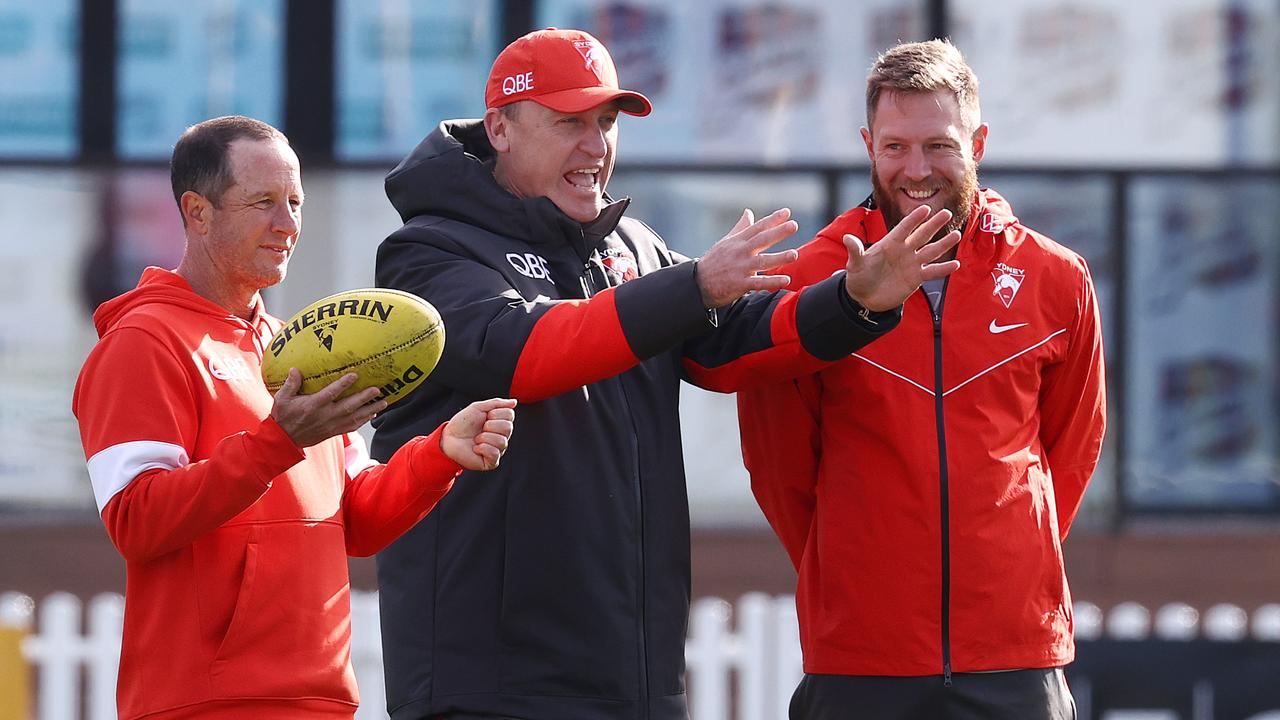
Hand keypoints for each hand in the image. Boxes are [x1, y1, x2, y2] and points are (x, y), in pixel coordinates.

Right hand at [271, 369, 386, 447]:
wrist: (284, 439)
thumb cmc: (283, 416)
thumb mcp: (282, 399)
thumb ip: (290, 384)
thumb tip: (295, 369)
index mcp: (313, 405)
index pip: (331, 393)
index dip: (344, 384)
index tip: (355, 375)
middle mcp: (325, 416)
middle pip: (348, 406)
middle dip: (364, 398)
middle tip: (377, 389)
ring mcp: (331, 425)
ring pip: (354, 417)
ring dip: (370, 410)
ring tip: (383, 402)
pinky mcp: (333, 432)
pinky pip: (352, 427)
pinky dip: (364, 421)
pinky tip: (372, 414)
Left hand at [441, 398, 516, 470]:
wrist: (448, 438)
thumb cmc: (462, 423)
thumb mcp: (478, 408)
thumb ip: (496, 403)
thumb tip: (515, 402)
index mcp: (500, 423)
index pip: (510, 415)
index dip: (495, 413)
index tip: (484, 417)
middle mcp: (502, 436)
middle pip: (508, 427)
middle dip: (490, 425)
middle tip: (480, 428)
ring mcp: (498, 449)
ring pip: (502, 441)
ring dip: (484, 437)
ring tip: (476, 439)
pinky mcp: (492, 462)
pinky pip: (494, 453)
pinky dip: (482, 448)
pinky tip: (476, 448)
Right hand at [696, 208, 799, 307]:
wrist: (698, 283)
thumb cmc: (714, 261)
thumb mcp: (726, 242)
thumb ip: (741, 227)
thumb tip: (749, 212)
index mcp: (738, 241)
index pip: (757, 227)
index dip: (772, 220)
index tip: (787, 212)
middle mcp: (740, 252)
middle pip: (761, 240)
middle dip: (777, 232)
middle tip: (793, 225)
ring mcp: (740, 268)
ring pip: (762, 261)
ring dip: (779, 258)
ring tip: (794, 254)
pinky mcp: (739, 284)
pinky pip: (758, 283)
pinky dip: (772, 282)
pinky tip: (785, 280)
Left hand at [843, 205, 961, 311]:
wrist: (864, 298)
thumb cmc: (859, 277)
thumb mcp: (855, 264)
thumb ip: (855, 251)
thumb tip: (847, 238)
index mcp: (890, 243)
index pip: (904, 228)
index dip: (914, 219)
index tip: (925, 208)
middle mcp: (903, 250)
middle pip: (921, 235)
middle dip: (933, 225)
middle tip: (946, 213)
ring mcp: (911, 263)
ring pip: (930, 251)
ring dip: (943, 244)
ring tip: (956, 235)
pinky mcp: (916, 278)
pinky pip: (932, 271)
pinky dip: (943, 269)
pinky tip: (955, 265)